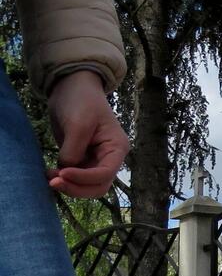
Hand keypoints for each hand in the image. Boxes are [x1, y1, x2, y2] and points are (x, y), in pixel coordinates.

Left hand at [46, 71, 128, 197]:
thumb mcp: (79, 124)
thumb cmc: (81, 101)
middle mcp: (109, 158)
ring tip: (49, 176)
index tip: (62, 172)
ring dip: (68, 185)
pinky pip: (75, 177)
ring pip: (86, 185)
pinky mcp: (81, 159)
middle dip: (77, 188)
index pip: (105, 174)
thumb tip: (66, 170)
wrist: (71, 88)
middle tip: (54, 182)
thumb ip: (74, 150)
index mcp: (116, 148)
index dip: (84, 178)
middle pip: (98, 186)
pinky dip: (63, 179)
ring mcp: (95, 160)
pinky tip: (50, 172)